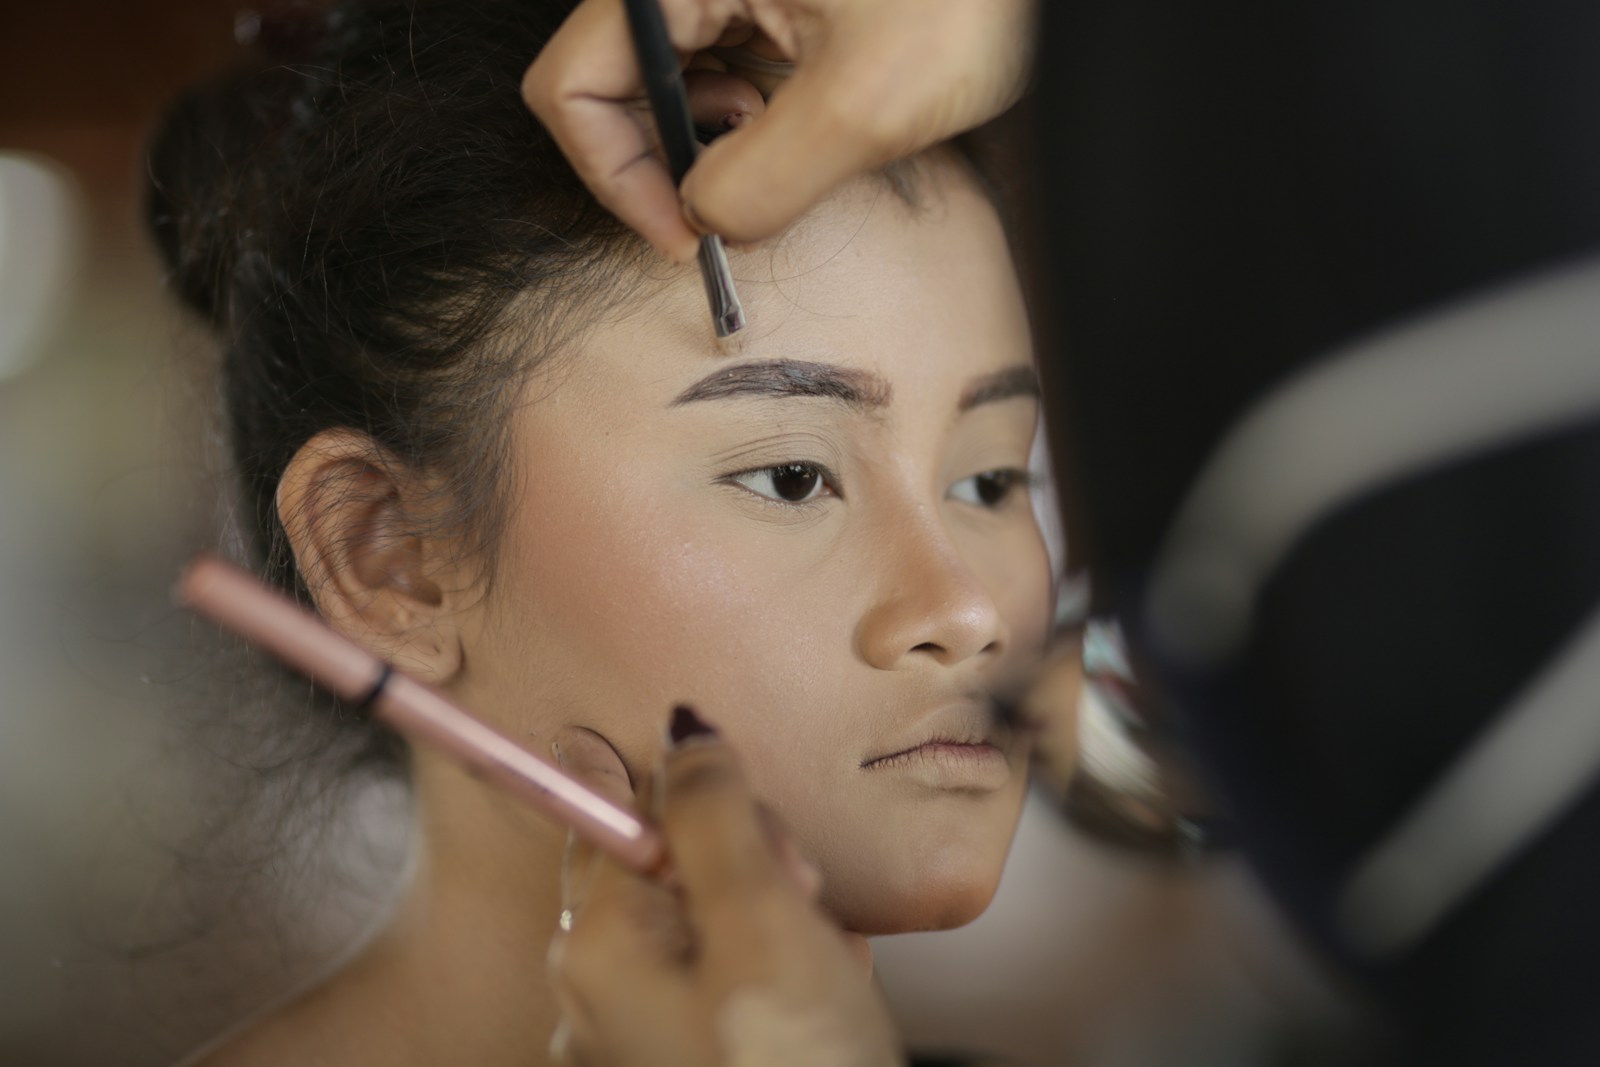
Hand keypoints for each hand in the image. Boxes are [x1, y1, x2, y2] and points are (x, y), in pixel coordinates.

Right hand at [523, 0, 1035, 261]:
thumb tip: (708, 224)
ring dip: (708, 139)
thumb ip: (763, 179)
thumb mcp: (865, 101)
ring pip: (666, 74)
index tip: (683, 235)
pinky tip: (802, 124)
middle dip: (665, 160)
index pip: (573, 83)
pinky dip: (745, 110)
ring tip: (783, 155)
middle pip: (614, 80)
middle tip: (735, 210)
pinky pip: (719, 56)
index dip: (615, 175)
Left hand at [547, 717, 901, 1066]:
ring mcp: (638, 1040)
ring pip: (720, 925)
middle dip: (762, 879)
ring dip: (787, 932)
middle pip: (678, 868)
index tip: (769, 857)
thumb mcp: (763, 918)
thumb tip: (678, 724)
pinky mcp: (686, 1063)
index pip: (631, 810)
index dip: (716, 816)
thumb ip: (714, 810)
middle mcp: (596, 991)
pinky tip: (822, 1011)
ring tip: (827, 985)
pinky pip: (733, 985)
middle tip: (808, 924)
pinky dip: (784, 983)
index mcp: (595, 945)